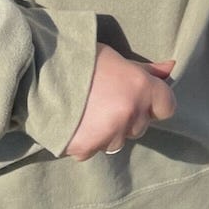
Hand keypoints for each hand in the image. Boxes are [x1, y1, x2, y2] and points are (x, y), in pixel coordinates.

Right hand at [62, 45, 175, 160]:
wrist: (37, 72)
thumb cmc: (80, 58)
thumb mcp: (116, 58)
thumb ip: (144, 70)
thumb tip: (170, 68)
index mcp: (141, 87)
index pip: (167, 107)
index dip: (153, 102)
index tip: (137, 97)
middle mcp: (130, 113)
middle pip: (141, 125)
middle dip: (127, 116)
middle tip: (103, 99)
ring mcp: (109, 133)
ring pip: (118, 140)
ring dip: (107, 131)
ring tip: (86, 111)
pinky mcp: (87, 148)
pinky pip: (94, 150)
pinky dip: (86, 140)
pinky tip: (74, 122)